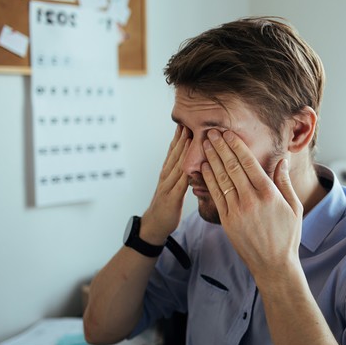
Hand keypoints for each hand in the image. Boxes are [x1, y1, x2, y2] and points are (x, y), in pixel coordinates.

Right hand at [141, 125, 189, 243]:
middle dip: (182, 136)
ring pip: (176, 165)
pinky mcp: (172, 198)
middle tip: (189, 119)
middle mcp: (166, 176)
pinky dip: (186, 174)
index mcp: (167, 173)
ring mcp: (168, 186)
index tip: (187, 120)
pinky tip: (191, 166)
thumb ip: (181, 173)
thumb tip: (191, 162)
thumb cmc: (167, 206)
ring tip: (190, 135)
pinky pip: (180, 184)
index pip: (173, 150)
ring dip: (183, 150)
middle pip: (175, 153)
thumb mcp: (174, 186)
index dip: (180, 136)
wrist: (154, 225)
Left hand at [200, 129, 303, 284]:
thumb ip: (285, 182)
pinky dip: (209, 180)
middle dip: (220, 147)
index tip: (228, 133)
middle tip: (211, 132)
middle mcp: (251, 200)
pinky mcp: (227, 221)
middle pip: (232, 167)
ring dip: (211, 159)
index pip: (249, 163)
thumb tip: (282, 160)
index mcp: (269, 194)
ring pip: (221, 179)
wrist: (273, 264)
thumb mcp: (294, 207)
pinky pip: (216, 196)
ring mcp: (237, 211)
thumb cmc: (287, 236)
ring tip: (204, 144)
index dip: (236, 146)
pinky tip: (204, 167)